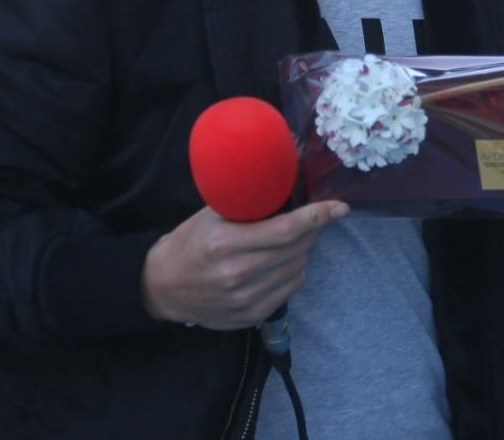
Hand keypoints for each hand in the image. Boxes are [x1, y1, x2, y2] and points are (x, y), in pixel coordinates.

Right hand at [141, 201, 346, 329]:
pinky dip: (292, 272)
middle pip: (297, 248)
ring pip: (298, 268)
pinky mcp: (251, 315)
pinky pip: (291, 289)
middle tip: (304, 220)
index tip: (339, 207)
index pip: (285, 230)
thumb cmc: (190, 242)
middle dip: (308, 230)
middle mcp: (238, 273)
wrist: (163, 287)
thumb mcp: (211, 215)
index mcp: (226, 243)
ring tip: (282, 244)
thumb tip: (288, 189)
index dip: (317, 216)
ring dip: (299, 252)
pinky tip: (276, 265)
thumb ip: (246, 205)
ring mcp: (246, 298)